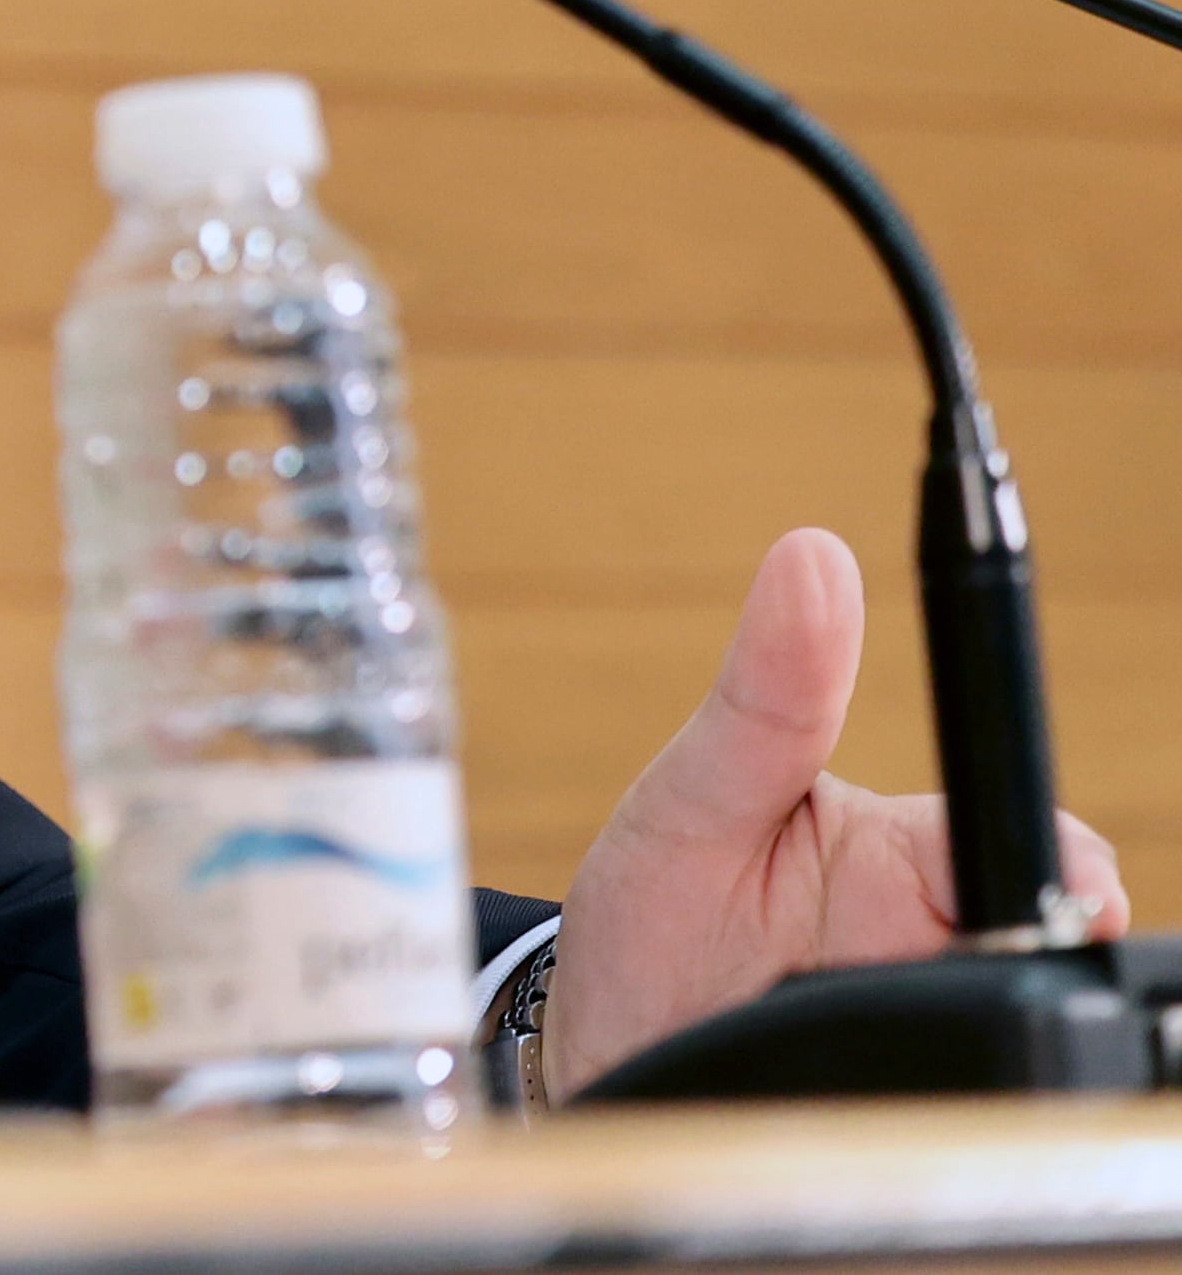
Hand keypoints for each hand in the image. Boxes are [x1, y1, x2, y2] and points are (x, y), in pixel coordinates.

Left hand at [545, 526, 1127, 1092]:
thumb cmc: (655, 914)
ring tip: (840, 1036)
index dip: (1062, 873)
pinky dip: (923, 1109)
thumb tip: (811, 554)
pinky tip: (851, 1096)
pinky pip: (958, 1116)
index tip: (1067, 888)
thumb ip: (762, 697)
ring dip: (949, 1046)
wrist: (602, 1052)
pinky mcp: (904, 1111)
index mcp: (911, 861)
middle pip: (1041, 957)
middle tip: (908, 979)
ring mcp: (926, 1036)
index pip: (1035, 851)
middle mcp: (941, 950)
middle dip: (1000, 974)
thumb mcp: (692, 798)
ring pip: (1006, 1043)